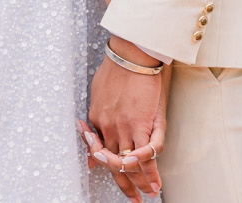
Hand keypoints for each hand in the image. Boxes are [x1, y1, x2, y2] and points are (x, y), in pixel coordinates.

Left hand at [86, 48, 164, 198]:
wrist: (130, 53)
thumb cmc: (115, 68)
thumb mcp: (97, 94)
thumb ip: (94, 118)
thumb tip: (85, 133)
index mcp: (98, 121)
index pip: (102, 153)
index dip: (109, 169)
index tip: (118, 178)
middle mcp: (110, 128)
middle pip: (117, 164)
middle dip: (127, 184)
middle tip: (135, 198)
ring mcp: (128, 127)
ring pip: (133, 162)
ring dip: (143, 180)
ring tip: (151, 192)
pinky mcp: (145, 122)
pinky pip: (149, 151)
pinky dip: (152, 167)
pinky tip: (156, 177)